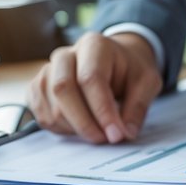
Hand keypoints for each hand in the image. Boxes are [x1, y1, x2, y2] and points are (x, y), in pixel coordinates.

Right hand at [27, 32, 162, 143]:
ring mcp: (47, 71)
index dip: (102, 110)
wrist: (116, 61)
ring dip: (74, 128)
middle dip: (85, 122)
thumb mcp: (147, 82)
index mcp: (94, 45)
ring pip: (50, 105)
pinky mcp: (38, 89)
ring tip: (99, 134)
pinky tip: (82, 129)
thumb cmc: (131, 70)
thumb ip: (138, 106)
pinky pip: (42, 115)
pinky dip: (62, 129)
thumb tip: (125, 133)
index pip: (90, 78)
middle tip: (106, 139)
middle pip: (63, 89)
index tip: (116, 134)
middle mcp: (65, 55)